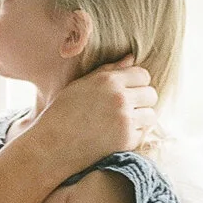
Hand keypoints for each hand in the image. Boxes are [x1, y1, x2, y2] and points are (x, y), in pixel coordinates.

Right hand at [35, 57, 157, 172]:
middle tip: (127, 108)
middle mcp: (120, 98)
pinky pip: (143, 133)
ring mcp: (124, 120)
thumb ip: (109, 70)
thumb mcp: (81, 84)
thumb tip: (132, 57)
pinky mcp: (126, 141)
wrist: (51, 145)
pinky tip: (117, 135)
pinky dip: (134, 135)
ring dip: (141, 118)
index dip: (137, 83)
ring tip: (123, 122)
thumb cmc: (63, 112)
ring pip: (151, 115)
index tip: (128, 91)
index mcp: (109, 81)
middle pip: (151, 94)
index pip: (143, 75)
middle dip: (142, 100)